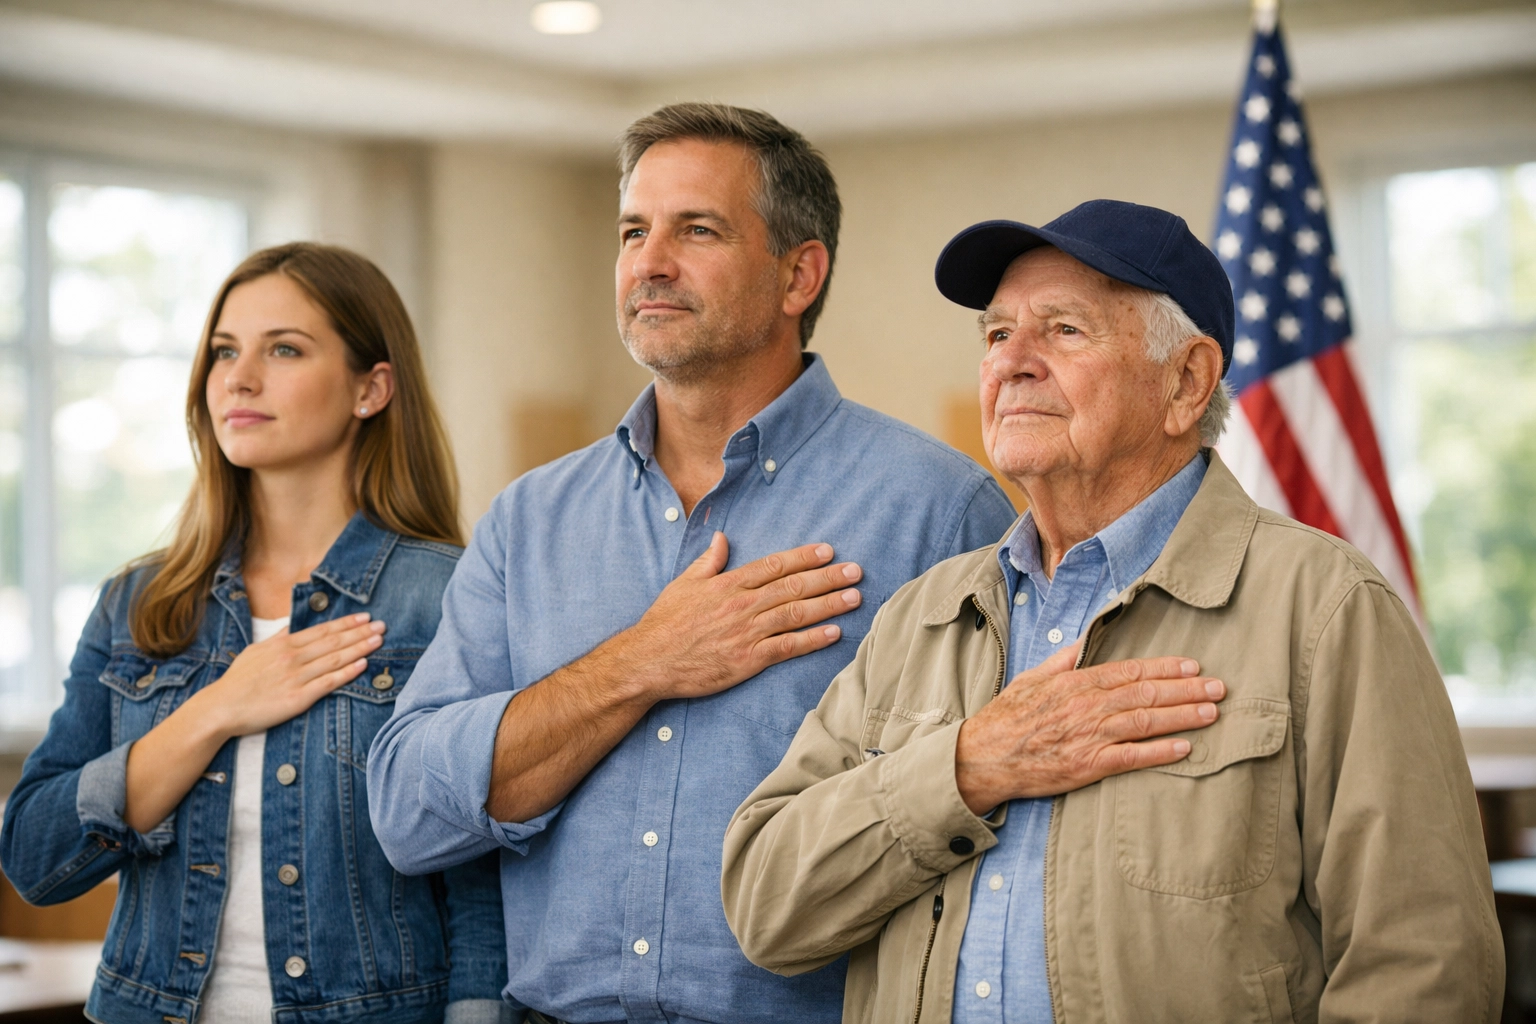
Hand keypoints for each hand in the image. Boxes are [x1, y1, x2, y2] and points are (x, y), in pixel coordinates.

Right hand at [192, 613, 384, 739]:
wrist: (220, 708)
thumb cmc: (237, 682)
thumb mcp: (255, 651)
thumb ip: (276, 638)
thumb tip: (289, 627)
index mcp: (284, 645)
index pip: (322, 630)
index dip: (346, 624)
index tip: (365, 617)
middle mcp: (293, 658)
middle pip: (333, 642)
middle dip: (360, 633)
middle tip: (382, 625)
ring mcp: (296, 678)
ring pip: (335, 659)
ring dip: (359, 649)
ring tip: (378, 641)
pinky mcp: (298, 698)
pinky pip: (328, 683)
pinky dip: (347, 673)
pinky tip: (363, 665)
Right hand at [607, 531, 861, 702]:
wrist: (649, 661)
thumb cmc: (664, 622)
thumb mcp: (684, 583)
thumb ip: (709, 560)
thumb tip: (722, 537)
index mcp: (728, 584)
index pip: (774, 565)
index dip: (803, 557)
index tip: (827, 551)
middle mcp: (742, 605)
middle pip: (793, 587)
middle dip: (828, 577)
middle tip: (856, 570)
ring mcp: (747, 632)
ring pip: (796, 614)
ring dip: (829, 605)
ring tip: (854, 597)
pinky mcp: (748, 660)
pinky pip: (787, 647)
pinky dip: (812, 639)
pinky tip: (834, 633)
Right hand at [954, 644, 1224, 813]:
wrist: (983, 758)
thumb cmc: (1005, 718)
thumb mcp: (1030, 679)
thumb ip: (1061, 661)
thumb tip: (1083, 643)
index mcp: (1075, 683)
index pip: (1129, 671)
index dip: (1164, 669)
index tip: (1192, 667)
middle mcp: (1087, 707)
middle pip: (1146, 694)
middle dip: (1186, 690)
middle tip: (1219, 687)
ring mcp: (1089, 736)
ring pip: (1145, 722)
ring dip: (1183, 717)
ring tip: (1212, 713)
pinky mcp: (1088, 766)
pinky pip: (1131, 757)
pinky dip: (1160, 751)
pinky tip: (1184, 747)